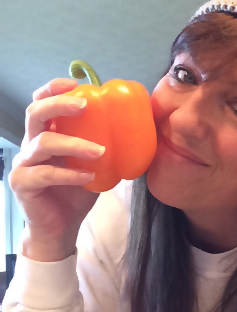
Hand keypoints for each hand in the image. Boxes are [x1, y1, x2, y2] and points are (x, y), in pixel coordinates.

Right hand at [9, 78, 105, 261]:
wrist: (60, 226)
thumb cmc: (77, 189)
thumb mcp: (93, 162)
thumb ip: (104, 142)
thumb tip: (138, 125)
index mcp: (46, 133)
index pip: (42, 102)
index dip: (55, 89)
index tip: (78, 85)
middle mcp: (31, 143)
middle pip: (35, 113)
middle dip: (59, 104)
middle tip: (86, 106)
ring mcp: (24, 163)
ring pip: (43, 143)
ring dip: (73, 143)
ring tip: (100, 150)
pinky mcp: (23, 183)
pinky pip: (45, 174)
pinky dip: (69, 174)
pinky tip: (88, 176)